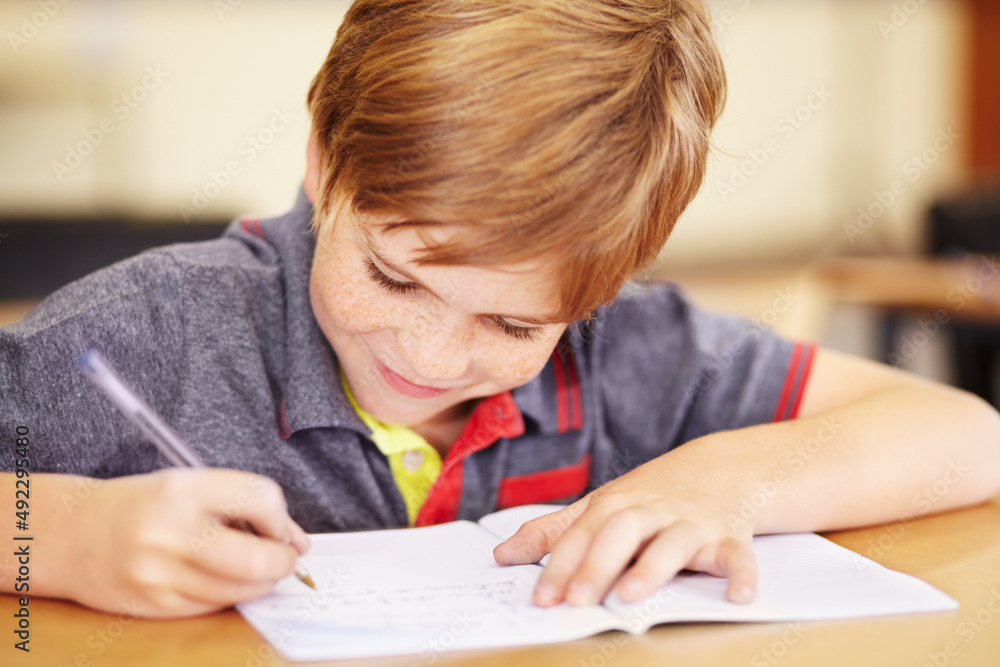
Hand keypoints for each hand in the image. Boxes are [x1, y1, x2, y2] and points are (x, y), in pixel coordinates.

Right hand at [45, 469, 308, 617]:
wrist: (70, 535)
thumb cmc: (141, 506)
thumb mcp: (189, 486)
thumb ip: (244, 506)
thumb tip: (299, 542)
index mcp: (184, 489)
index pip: (261, 499)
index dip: (280, 517)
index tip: (276, 524)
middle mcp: (172, 531)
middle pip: (258, 558)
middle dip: (282, 561)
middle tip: (284, 557)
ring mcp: (161, 573)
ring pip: (240, 589)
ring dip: (261, 582)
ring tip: (253, 567)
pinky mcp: (155, 604)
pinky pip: (214, 606)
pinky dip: (230, 595)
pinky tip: (221, 580)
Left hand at [492, 450, 757, 606]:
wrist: (724, 466)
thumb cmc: (653, 495)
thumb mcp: (601, 505)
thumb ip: (554, 531)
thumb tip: (503, 554)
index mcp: (615, 506)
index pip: (581, 535)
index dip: (560, 566)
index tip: (541, 598)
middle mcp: (651, 511)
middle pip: (620, 533)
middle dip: (597, 565)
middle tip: (577, 600)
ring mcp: (691, 522)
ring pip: (672, 542)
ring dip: (653, 567)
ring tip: (632, 595)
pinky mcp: (730, 536)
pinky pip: (737, 554)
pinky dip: (742, 574)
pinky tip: (740, 596)